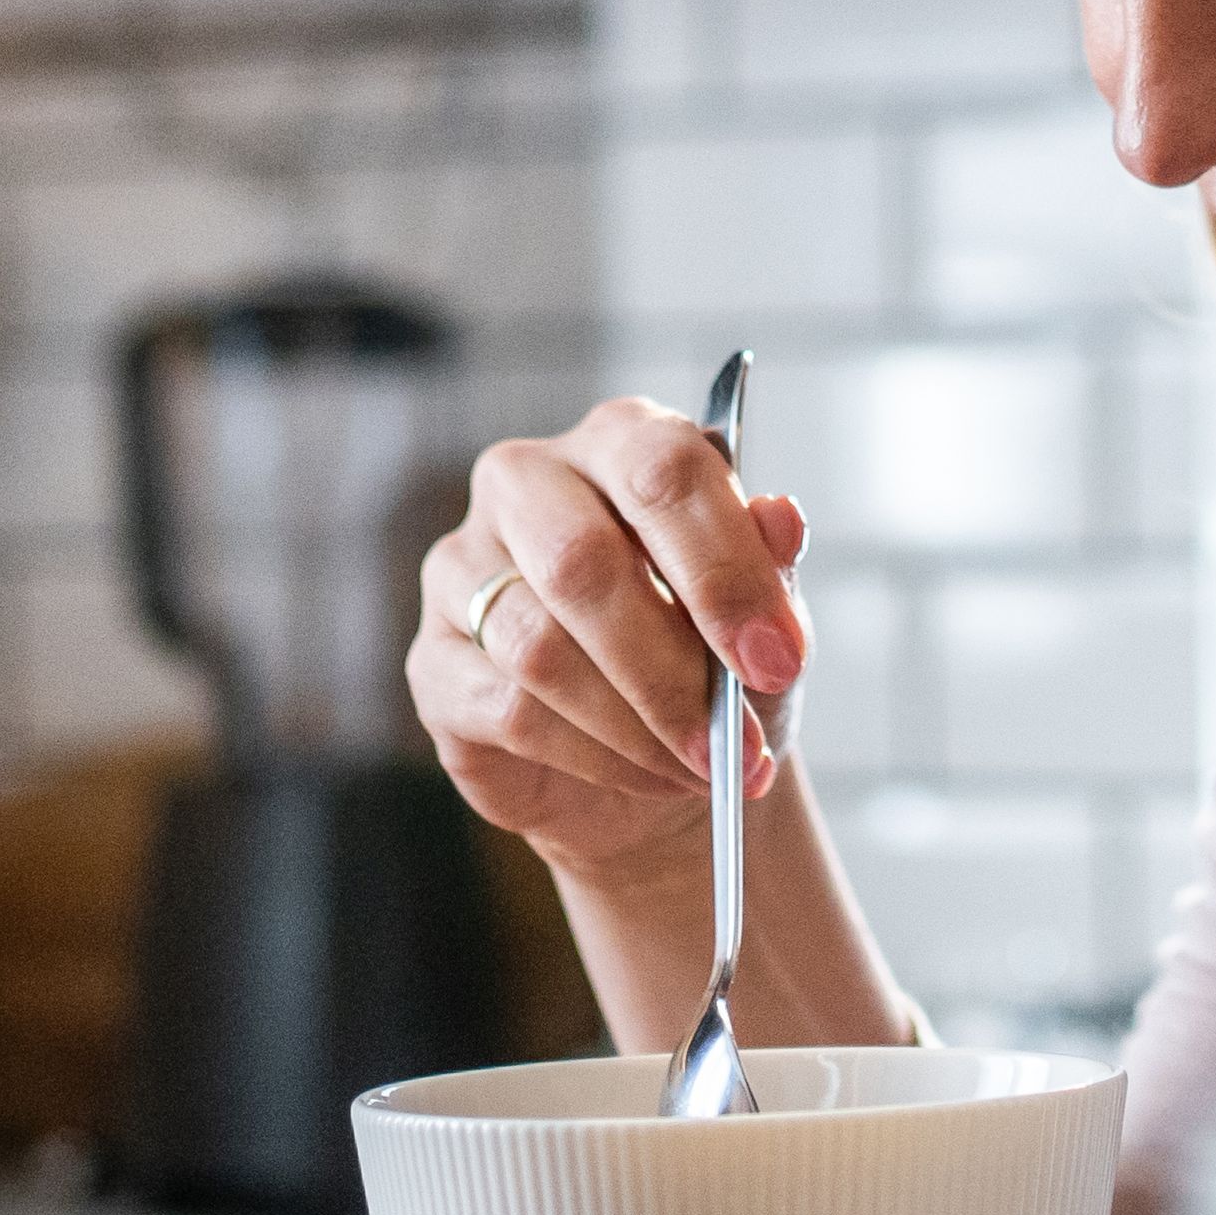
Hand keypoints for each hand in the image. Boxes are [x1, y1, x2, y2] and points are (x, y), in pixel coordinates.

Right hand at [409, 394, 813, 884]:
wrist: (660, 762)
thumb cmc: (712, 661)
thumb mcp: (762, 615)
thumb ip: (770, 565)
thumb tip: (783, 517)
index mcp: (620, 439)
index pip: (662, 468)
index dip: (725, 567)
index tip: (776, 657)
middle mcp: (526, 482)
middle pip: (582, 558)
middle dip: (671, 666)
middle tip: (738, 739)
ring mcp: (461, 568)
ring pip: (540, 647)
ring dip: (638, 725)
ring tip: (703, 766)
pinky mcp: (432, 662)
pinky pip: (509, 710)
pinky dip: (595, 755)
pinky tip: (648, 774)